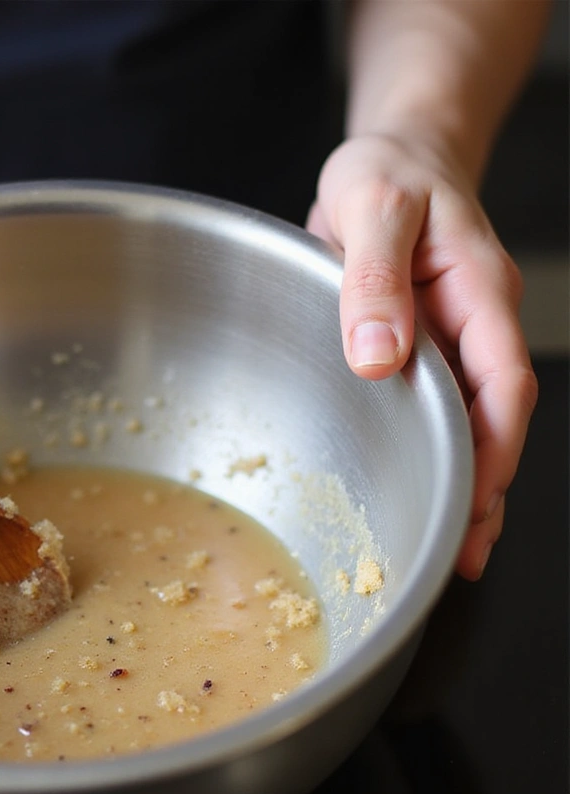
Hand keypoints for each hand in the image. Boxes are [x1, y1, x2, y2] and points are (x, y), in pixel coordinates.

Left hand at [307, 132, 536, 580]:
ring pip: (473, 422)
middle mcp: (475, 322)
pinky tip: (428, 491)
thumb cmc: (386, 174)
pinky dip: (439, 454)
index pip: (502, 379)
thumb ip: (374, 279)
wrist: (393, 160)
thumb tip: (379, 358)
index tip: (479, 493)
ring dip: (469, 482)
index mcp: (476, 289)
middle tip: (466, 550)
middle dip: (487, 485)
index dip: (496, 442)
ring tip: (456, 546)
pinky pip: (441, 409)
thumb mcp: (372, 206)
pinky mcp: (427, 350)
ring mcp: (455, 340)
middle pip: (496, 416)